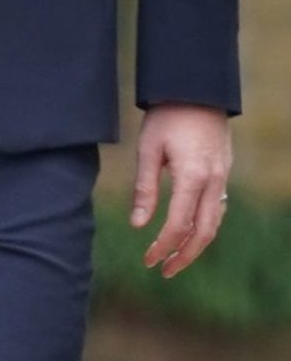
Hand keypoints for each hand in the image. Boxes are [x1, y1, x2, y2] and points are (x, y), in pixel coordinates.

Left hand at [131, 103, 231, 277]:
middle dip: (183, 256)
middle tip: (163, 270)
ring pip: (214, 223)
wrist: (197, 90)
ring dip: (196, 244)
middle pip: (203, 233)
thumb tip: (137, 224)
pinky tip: (190, 232)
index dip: (162, 246)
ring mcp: (223, 177)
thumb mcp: (148, 149)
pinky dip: (205, 226)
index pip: (178, 224)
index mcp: (192, 177)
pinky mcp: (224, 172)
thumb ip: (144, 188)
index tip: (147, 259)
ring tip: (175, 258)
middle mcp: (213, 182)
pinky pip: (218, 208)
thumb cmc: (167, 116)